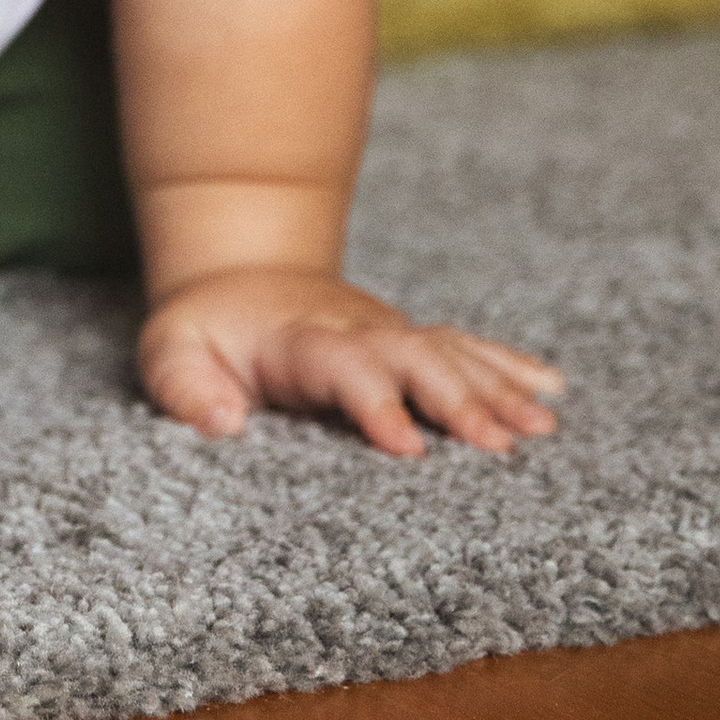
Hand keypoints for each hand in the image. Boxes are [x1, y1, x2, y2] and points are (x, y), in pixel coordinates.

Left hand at [140, 268, 560, 458]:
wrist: (238, 270)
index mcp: (298, 340)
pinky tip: (551, 389)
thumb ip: (185, 387)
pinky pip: (465, 346)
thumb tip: (222, 422)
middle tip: (498, 448)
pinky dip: (508, 365)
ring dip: (495, 387)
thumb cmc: (203, 327)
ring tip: (541, 428)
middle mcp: (355, 330)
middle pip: (414, 356)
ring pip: (450, 351)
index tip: (409, 449)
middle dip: (457, 399)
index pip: (344, 366)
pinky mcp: (407, 339)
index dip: (377, 402)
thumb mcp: (169, 351)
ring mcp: (388, 331)